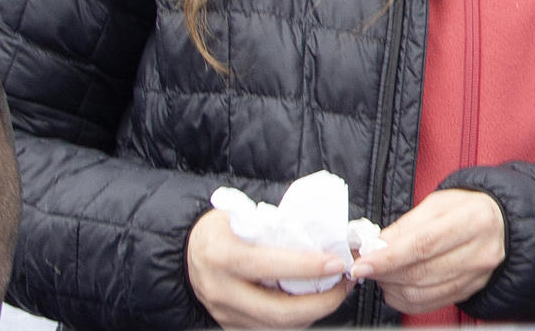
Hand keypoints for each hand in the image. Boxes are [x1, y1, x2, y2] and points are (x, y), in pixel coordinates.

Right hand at [187, 208, 350, 328]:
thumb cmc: (223, 228)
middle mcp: (221, 290)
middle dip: (320, 302)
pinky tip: (315, 302)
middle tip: (346, 283)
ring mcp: (224, 313)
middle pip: (277, 311)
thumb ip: (278, 226)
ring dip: (314, 313)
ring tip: (338, 291)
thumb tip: (327, 232)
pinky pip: (270, 329)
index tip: (338, 262)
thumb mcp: (242, 216)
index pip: (269, 266)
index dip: (308, 267)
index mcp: (222, 255)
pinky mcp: (230, 325)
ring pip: (277, 326)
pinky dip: (298, 319)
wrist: (188, 251)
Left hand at [352, 188, 505, 314]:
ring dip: (391, 286)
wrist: (503, 223)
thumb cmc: (469, 208)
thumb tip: (375, 246)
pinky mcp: (469, 291)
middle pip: (420, 272)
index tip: (363, 263)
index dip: (388, 257)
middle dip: (384, 272)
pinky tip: (396, 286)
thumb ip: (406, 225)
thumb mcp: (440, 203)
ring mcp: (476, 276)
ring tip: (381, 272)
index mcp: (473, 220)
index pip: (423, 244)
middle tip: (366, 266)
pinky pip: (428, 304)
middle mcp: (479, 252)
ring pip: (421, 292)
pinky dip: (404, 299)